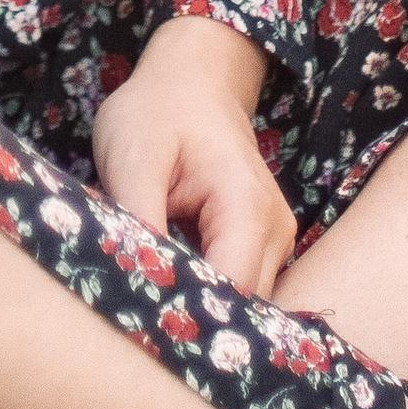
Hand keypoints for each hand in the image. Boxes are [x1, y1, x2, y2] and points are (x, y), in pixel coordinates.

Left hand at [90, 17, 295, 298]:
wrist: (192, 81)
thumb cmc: (159, 111)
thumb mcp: (133, 155)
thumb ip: (138, 218)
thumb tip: (138, 279)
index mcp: (247, 206)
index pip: (229, 291)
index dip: (187, 317)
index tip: (140, 326)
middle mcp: (274, 231)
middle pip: (241, 307)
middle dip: (190, 321)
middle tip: (133, 324)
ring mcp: (273, 242)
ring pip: (240, 305)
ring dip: (196, 310)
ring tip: (145, 308)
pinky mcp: (258, 247)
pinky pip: (235, 289)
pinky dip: (202, 296)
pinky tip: (164, 292)